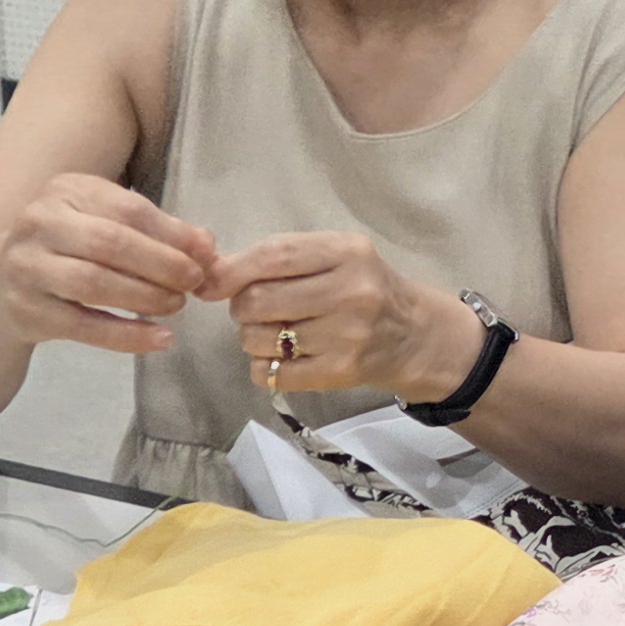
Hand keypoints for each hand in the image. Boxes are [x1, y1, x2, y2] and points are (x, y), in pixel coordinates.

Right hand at [0, 176, 221, 355]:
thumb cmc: (68, 247)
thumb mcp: (105, 223)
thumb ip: (156, 230)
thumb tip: (206, 246)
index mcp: (66, 190)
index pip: (127, 208)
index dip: (172, 233)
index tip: (207, 254)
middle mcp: (40, 223)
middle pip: (110, 243)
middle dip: (161, 265)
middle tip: (194, 282)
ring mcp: (28, 267)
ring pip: (93, 283)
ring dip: (145, 297)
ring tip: (177, 305)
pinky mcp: (27, 310)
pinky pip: (83, 326)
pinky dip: (126, 335)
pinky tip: (159, 339)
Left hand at [213, 230, 452, 396]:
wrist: (414, 336)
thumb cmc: (364, 287)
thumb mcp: (335, 256)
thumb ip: (280, 258)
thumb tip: (209, 276)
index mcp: (347, 252)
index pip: (273, 256)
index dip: (232, 270)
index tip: (210, 283)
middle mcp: (350, 291)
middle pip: (257, 300)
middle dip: (243, 307)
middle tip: (258, 310)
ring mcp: (346, 335)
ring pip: (259, 338)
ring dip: (253, 337)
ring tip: (275, 333)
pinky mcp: (339, 372)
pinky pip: (271, 373)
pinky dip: (264, 367)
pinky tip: (282, 358)